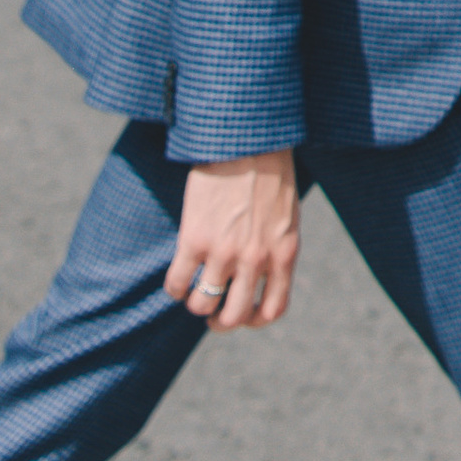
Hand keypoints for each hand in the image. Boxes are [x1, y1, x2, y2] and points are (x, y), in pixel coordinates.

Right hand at [165, 148, 299, 329]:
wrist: (247, 139)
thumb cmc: (269, 173)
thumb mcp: (286, 216)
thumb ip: (276, 248)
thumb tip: (261, 274)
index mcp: (284, 253)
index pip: (272, 309)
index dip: (254, 320)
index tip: (242, 313)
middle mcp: (256, 259)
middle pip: (235, 315)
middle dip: (221, 321)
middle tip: (212, 312)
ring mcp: (224, 251)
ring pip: (203, 304)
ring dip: (196, 303)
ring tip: (194, 290)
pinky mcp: (194, 238)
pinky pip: (178, 283)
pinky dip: (175, 288)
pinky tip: (178, 278)